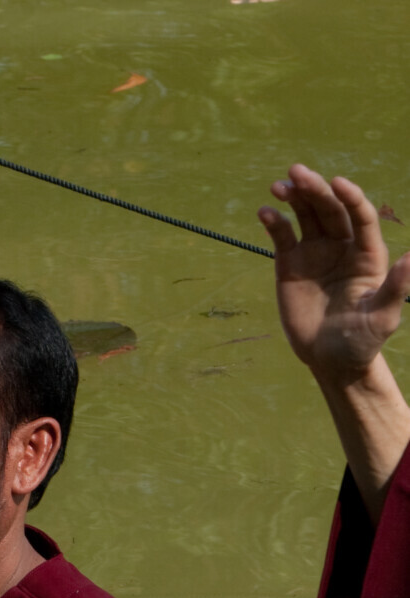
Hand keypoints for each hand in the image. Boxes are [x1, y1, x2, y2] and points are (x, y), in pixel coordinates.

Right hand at [259, 164, 409, 382]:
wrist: (330, 360)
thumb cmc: (362, 340)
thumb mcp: (382, 317)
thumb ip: (397, 287)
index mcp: (368, 254)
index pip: (360, 216)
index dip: (350, 197)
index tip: (336, 183)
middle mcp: (342, 247)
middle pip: (330, 210)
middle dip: (315, 189)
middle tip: (296, 172)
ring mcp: (315, 253)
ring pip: (306, 216)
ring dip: (294, 198)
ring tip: (279, 186)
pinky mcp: (290, 264)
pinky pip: (282, 237)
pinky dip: (274, 222)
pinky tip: (265, 212)